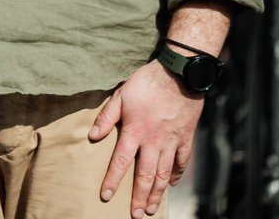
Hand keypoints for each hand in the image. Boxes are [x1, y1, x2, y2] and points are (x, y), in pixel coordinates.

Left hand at [89, 59, 202, 217]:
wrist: (180, 74)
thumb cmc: (146, 82)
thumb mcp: (120, 95)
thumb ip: (106, 117)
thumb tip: (92, 136)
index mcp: (134, 132)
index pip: (120, 162)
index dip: (112, 181)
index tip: (106, 197)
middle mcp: (154, 142)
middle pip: (145, 176)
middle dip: (140, 198)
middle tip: (136, 215)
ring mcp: (172, 142)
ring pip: (164, 175)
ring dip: (158, 194)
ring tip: (152, 209)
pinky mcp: (186, 138)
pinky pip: (182, 162)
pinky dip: (176, 175)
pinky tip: (171, 184)